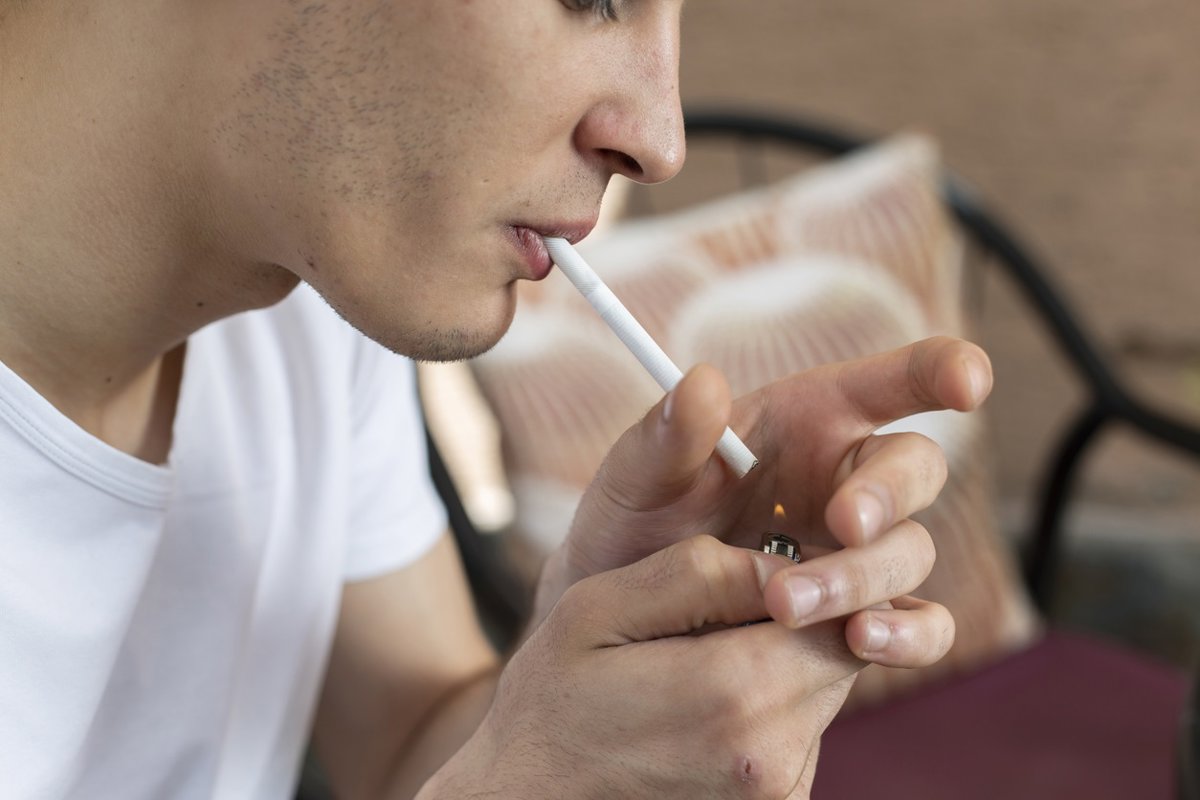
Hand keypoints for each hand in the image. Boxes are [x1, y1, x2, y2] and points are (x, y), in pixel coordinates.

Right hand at [427, 536, 860, 799]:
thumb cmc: (551, 705)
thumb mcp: (599, 610)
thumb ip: (700, 574)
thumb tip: (786, 565)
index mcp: (735, 696)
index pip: (838, 614)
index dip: (811, 580)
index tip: (759, 572)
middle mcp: (773, 758)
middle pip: (835, 656)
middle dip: (791, 622)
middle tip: (712, 617)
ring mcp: (776, 797)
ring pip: (819, 694)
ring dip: (777, 666)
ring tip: (692, 668)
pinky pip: (797, 735)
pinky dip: (763, 709)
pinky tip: (695, 713)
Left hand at [542, 336, 988, 663]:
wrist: (620, 621)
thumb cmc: (634, 527)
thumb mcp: (635, 478)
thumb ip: (666, 435)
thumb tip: (702, 382)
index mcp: (807, 422)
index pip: (893, 383)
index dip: (941, 371)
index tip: (968, 385)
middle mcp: (846, 481)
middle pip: (915, 470)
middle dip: (887, 494)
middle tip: (842, 524)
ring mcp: (861, 554)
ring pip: (911, 551)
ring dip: (863, 575)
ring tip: (786, 601)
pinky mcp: (863, 620)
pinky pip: (920, 627)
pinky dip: (905, 636)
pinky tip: (859, 642)